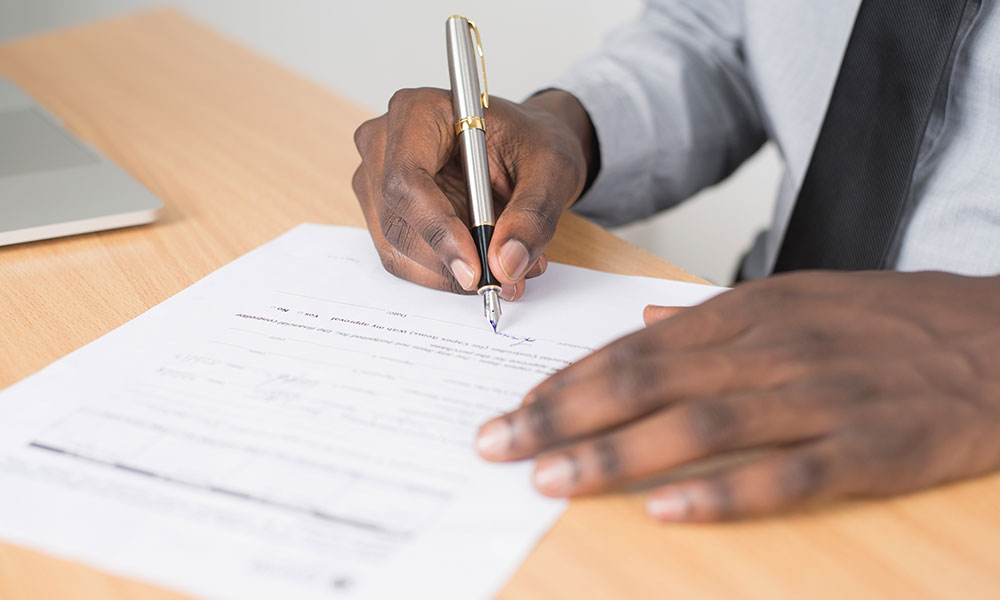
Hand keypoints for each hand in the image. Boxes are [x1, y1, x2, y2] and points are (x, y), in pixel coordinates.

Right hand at [352, 89, 595, 299]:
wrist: (525, 147)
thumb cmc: (532, 143)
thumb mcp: (552, 171)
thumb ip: (532, 216)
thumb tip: (506, 264)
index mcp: (418, 111)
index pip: (407, 180)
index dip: (438, 229)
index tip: (475, 268)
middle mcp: (384, 143)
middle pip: (397, 221)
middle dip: (449, 261)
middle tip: (503, 279)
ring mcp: (377, 180)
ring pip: (397, 248)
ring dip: (449, 273)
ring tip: (506, 269)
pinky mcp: (384, 212)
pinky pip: (403, 258)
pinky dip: (444, 273)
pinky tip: (483, 263)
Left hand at [475, 271, 999, 521]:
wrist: (999, 336)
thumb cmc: (889, 320)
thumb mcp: (797, 297)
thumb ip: (716, 314)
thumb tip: (648, 317)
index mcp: (749, 313)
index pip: (634, 347)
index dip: (567, 380)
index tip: (513, 408)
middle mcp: (771, 349)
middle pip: (646, 381)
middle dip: (562, 414)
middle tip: (498, 444)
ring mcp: (819, 397)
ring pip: (698, 425)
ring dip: (616, 453)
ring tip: (551, 478)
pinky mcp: (870, 448)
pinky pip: (785, 475)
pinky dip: (722, 494)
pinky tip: (666, 511)